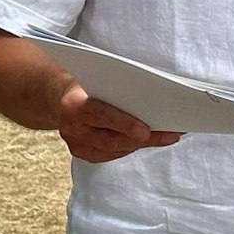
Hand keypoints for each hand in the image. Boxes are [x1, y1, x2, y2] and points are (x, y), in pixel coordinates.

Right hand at [57, 83, 180, 163]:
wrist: (63, 100)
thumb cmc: (87, 85)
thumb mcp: (98, 79)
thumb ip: (117, 87)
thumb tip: (153, 94)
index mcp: (74, 105)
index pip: (102, 115)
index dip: (125, 124)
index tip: (146, 131)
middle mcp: (72, 128)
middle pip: (113, 139)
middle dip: (144, 138)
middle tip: (170, 135)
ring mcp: (77, 145)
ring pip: (116, 149)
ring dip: (143, 143)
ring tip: (167, 136)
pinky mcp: (84, 154)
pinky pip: (113, 154)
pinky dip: (132, 146)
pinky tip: (148, 140)